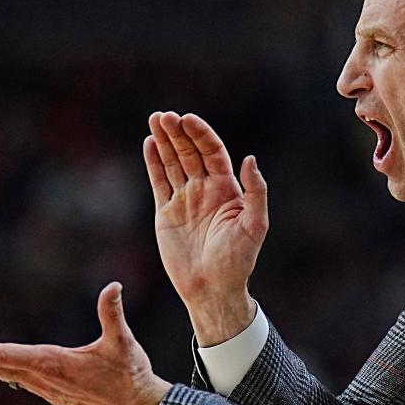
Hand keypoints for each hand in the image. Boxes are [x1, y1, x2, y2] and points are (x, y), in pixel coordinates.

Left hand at [0, 282, 171, 404]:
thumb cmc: (130, 374)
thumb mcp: (123, 340)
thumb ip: (112, 312)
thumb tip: (113, 286)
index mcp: (53, 364)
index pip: (5, 356)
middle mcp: (44, 379)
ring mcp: (47, 389)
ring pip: (6, 375)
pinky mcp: (54, 393)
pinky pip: (18, 380)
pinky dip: (2, 368)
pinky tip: (1, 362)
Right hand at [143, 112, 267, 345]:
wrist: (213, 289)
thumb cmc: (238, 260)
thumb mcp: (255, 225)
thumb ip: (255, 192)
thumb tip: (250, 159)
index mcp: (227, 189)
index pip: (212, 152)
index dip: (201, 134)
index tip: (188, 119)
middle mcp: (205, 190)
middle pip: (190, 152)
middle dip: (178, 133)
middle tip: (164, 116)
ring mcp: (185, 200)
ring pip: (173, 163)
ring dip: (164, 141)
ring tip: (154, 120)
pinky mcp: (167, 213)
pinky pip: (159, 182)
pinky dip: (153, 163)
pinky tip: (148, 144)